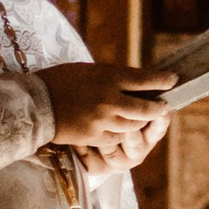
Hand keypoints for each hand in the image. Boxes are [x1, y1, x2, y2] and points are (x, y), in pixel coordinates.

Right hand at [39, 61, 173, 172]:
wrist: (34, 103)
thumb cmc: (59, 81)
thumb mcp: (88, 70)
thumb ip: (111, 77)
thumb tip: (134, 81)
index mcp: (109, 77)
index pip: (145, 79)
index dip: (162, 80)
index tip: (174, 80)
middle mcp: (110, 99)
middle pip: (146, 108)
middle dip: (158, 108)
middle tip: (164, 107)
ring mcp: (103, 120)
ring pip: (133, 126)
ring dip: (139, 123)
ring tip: (142, 119)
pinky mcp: (95, 136)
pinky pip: (116, 138)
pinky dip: (119, 134)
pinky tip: (117, 129)